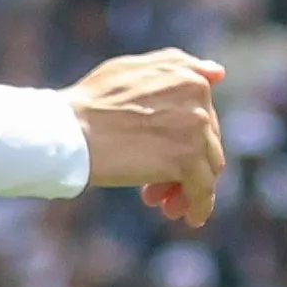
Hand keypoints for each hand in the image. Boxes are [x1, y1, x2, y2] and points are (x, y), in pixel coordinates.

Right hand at [64, 50, 226, 226]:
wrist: (68, 131)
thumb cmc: (88, 103)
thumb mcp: (132, 69)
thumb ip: (175, 67)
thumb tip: (217, 74)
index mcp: (187, 75)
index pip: (201, 114)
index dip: (183, 139)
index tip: (163, 156)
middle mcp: (199, 97)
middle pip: (206, 141)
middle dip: (184, 165)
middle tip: (156, 189)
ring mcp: (196, 128)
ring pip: (208, 166)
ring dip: (190, 187)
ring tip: (167, 206)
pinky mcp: (187, 159)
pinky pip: (204, 189)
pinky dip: (200, 205)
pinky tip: (190, 219)